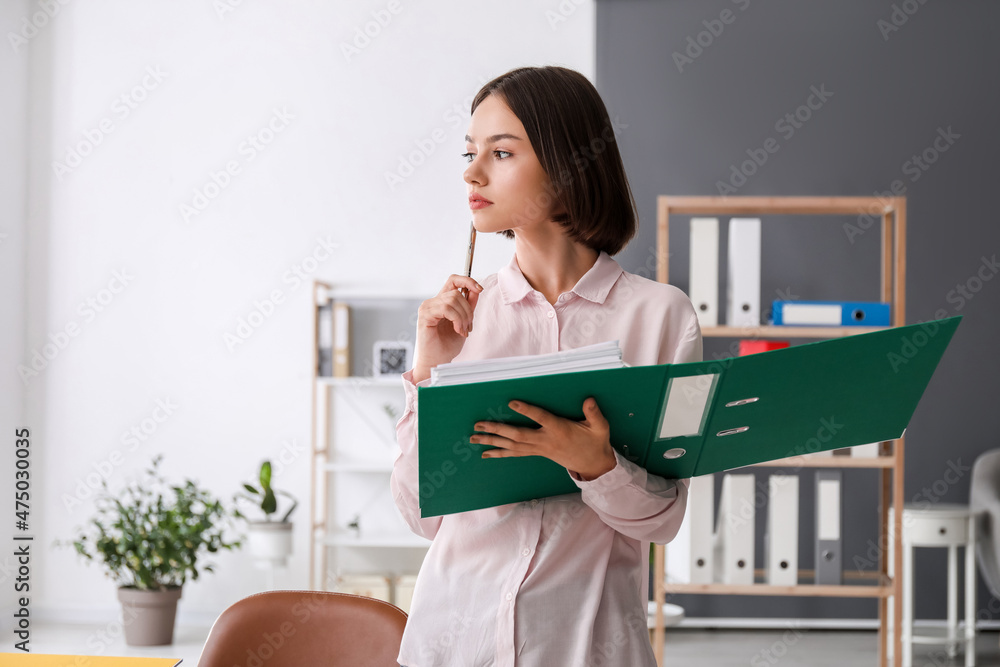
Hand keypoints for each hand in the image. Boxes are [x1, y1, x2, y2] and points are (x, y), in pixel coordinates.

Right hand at [411, 275, 482, 382]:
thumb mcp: (464, 322)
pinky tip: (457, 330)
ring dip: (463, 317)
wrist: (436, 361)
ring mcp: (427, 307)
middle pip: (457, 292)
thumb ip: (468, 306)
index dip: (467, 280)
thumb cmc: (446, 345)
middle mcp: (433, 302)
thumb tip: (476, 290)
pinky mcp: (425, 315)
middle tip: (468, 327)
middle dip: (468, 310)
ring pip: (453, 299)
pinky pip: (446, 308)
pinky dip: (457, 319)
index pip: (453, 280)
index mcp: (441, 302)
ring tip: (462, 330)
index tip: (480, 289)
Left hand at [472, 397, 617, 480]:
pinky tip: (486, 453)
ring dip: (492, 441)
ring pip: (512, 446)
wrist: (594, 465)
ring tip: (474, 438)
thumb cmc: (596, 442)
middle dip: (497, 430)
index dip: (527, 410)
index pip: (541, 418)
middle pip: (518, 436)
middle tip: (478, 424)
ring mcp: (540, 449)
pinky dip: (499, 453)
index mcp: (560, 430)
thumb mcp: (600, 427)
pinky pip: (515, 454)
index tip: (512, 402)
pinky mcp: (538, 453)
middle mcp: (546, 441)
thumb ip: (594, 414)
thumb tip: (589, 400)